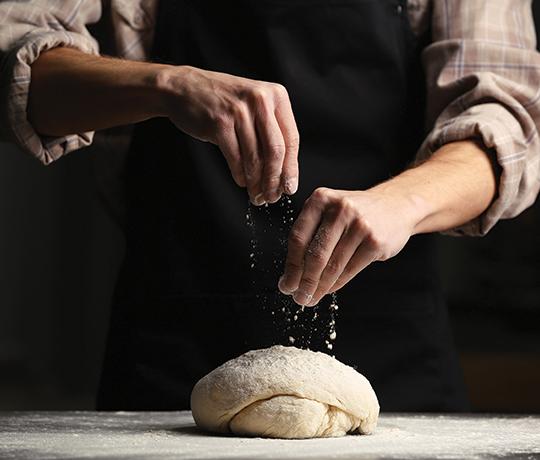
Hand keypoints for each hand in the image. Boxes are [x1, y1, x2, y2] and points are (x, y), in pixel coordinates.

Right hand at [159, 66, 299, 204]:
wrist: (184, 88)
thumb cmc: (222, 101)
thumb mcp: (254, 105)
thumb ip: (271, 130)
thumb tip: (284, 172)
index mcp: (276, 95)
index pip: (291, 139)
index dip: (291, 168)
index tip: (289, 188)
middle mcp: (260, 99)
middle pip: (276, 150)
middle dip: (274, 179)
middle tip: (272, 196)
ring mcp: (239, 111)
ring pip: (255, 157)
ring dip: (256, 182)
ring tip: (257, 195)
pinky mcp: (219, 123)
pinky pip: (235, 158)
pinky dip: (240, 175)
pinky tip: (242, 182)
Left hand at [278, 186, 420, 305]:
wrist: (396, 206)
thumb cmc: (355, 213)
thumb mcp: (330, 211)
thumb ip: (311, 234)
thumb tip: (291, 274)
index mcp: (321, 199)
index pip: (298, 237)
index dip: (291, 265)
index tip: (285, 285)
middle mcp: (340, 209)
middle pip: (315, 254)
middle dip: (303, 281)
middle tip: (298, 298)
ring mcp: (359, 225)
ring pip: (332, 266)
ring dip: (319, 288)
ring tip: (310, 299)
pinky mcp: (374, 242)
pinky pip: (349, 270)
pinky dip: (336, 285)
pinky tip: (328, 291)